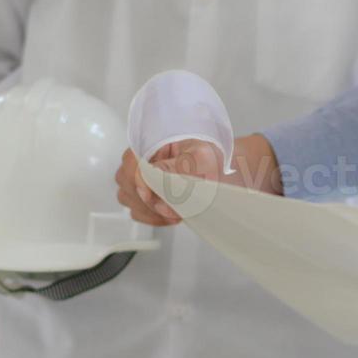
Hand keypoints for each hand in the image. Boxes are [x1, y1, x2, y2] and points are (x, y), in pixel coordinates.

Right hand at [115, 134, 281, 225]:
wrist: (232, 174)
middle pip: (126, 182)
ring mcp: (143, 175)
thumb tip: (148, 181)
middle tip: (176, 208)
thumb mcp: (204, 159)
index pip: (131, 165)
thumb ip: (176, 167)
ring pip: (128, 197)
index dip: (145, 187)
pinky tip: (172, 215)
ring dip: (151, 210)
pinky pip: (137, 210)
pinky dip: (152, 217)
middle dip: (150, 201)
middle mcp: (144, 156)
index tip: (165, 202)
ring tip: (177, 211)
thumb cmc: (220, 162)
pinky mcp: (147, 193)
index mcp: (155, 140)